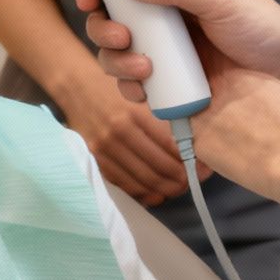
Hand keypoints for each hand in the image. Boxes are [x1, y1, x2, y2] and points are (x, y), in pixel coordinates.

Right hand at [54, 67, 201, 205]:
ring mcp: (106, 149)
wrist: (75, 87)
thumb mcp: (139, 91)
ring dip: (167, 189)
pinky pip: (125, 185)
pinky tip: (157, 193)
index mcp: (135, 113)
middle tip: (196, 178)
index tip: (204, 164)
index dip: (192, 159)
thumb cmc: (113, 86)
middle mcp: (120, 133)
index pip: (171, 146)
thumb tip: (192, 134)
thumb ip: (161, 111)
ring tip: (180, 187)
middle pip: (160, 168)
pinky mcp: (97, 160)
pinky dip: (145, 193)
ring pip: (145, 181)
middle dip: (183, 178)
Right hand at [76, 0, 279, 205]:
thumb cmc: (264, 28)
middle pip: (114, 15)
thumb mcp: (221, 0)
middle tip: (122, 38)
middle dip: (106, 29)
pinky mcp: (169, 78)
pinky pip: (134, 81)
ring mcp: (166, 46)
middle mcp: (166, 11)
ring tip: (143, 69)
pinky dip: (130, 86)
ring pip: (118, 50)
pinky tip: (144, 90)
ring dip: (117, 60)